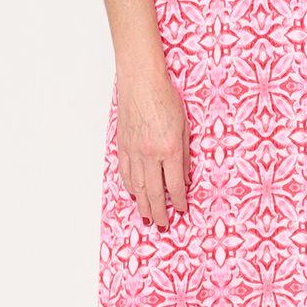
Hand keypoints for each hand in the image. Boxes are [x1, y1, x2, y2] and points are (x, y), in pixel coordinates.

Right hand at [118, 64, 188, 228]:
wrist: (141, 82)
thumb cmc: (165, 98)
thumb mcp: (184, 125)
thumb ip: (184, 154)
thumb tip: (184, 177)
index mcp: (169, 149)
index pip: (175, 184)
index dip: (178, 201)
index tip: (181, 210)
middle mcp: (150, 154)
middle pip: (154, 191)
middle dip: (160, 211)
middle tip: (163, 224)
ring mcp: (133, 151)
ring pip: (137, 186)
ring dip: (143, 204)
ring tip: (148, 217)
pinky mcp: (122, 146)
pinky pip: (125, 173)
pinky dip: (130, 186)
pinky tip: (134, 194)